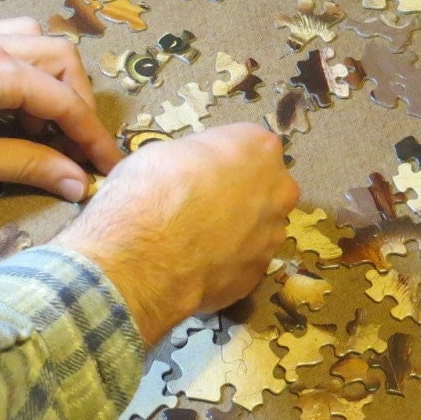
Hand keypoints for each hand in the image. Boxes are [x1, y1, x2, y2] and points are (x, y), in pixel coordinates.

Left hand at [0, 17, 121, 199]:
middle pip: (62, 60)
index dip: (91, 137)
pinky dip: (23, 67)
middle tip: (73, 144)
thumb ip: (27, 164)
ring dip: (52, 77)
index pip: (66, 102)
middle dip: (77, 102)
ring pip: (35, 40)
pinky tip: (7, 102)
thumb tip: (76, 182)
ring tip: (39, 120)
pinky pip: (5, 40)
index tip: (107, 166)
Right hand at [53, 123, 298, 342]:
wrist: (142, 256)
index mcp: (259, 148)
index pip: (250, 147)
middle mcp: (278, 189)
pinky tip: (195, 265)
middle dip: (239, 195)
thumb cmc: (151, 190)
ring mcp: (272, 234)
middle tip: (201, 206)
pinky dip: (224, 263)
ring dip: (235, 232)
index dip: (222, 160)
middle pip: (264, 188)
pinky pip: (242, 262)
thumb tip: (199, 170)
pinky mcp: (258, 272)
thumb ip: (202, 158)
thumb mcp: (168, 151)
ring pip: (258, 228)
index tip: (201, 171)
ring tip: (194, 241)